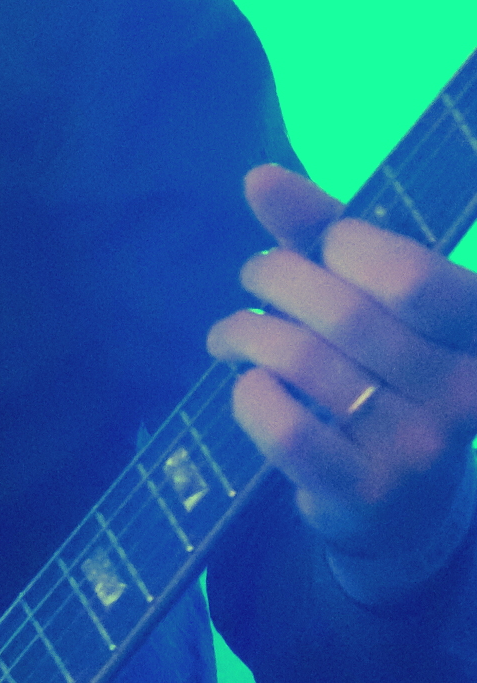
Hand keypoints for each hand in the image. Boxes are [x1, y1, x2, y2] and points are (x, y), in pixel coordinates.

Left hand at [208, 163, 476, 557]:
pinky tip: (247, 385)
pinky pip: (286, 428)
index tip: (321, 247)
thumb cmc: (385, 374)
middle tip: (252, 280)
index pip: (407, 275)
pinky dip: (249, 394)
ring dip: (244, 333)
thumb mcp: (372, 297)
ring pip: (304, 363)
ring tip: (229, 335)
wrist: (401, 505)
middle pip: (343, 313)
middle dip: (274, 278)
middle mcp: (463, 392)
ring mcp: (418, 449)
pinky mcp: (364, 492)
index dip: (343, 246)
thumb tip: (258, 177)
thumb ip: (323, 232)